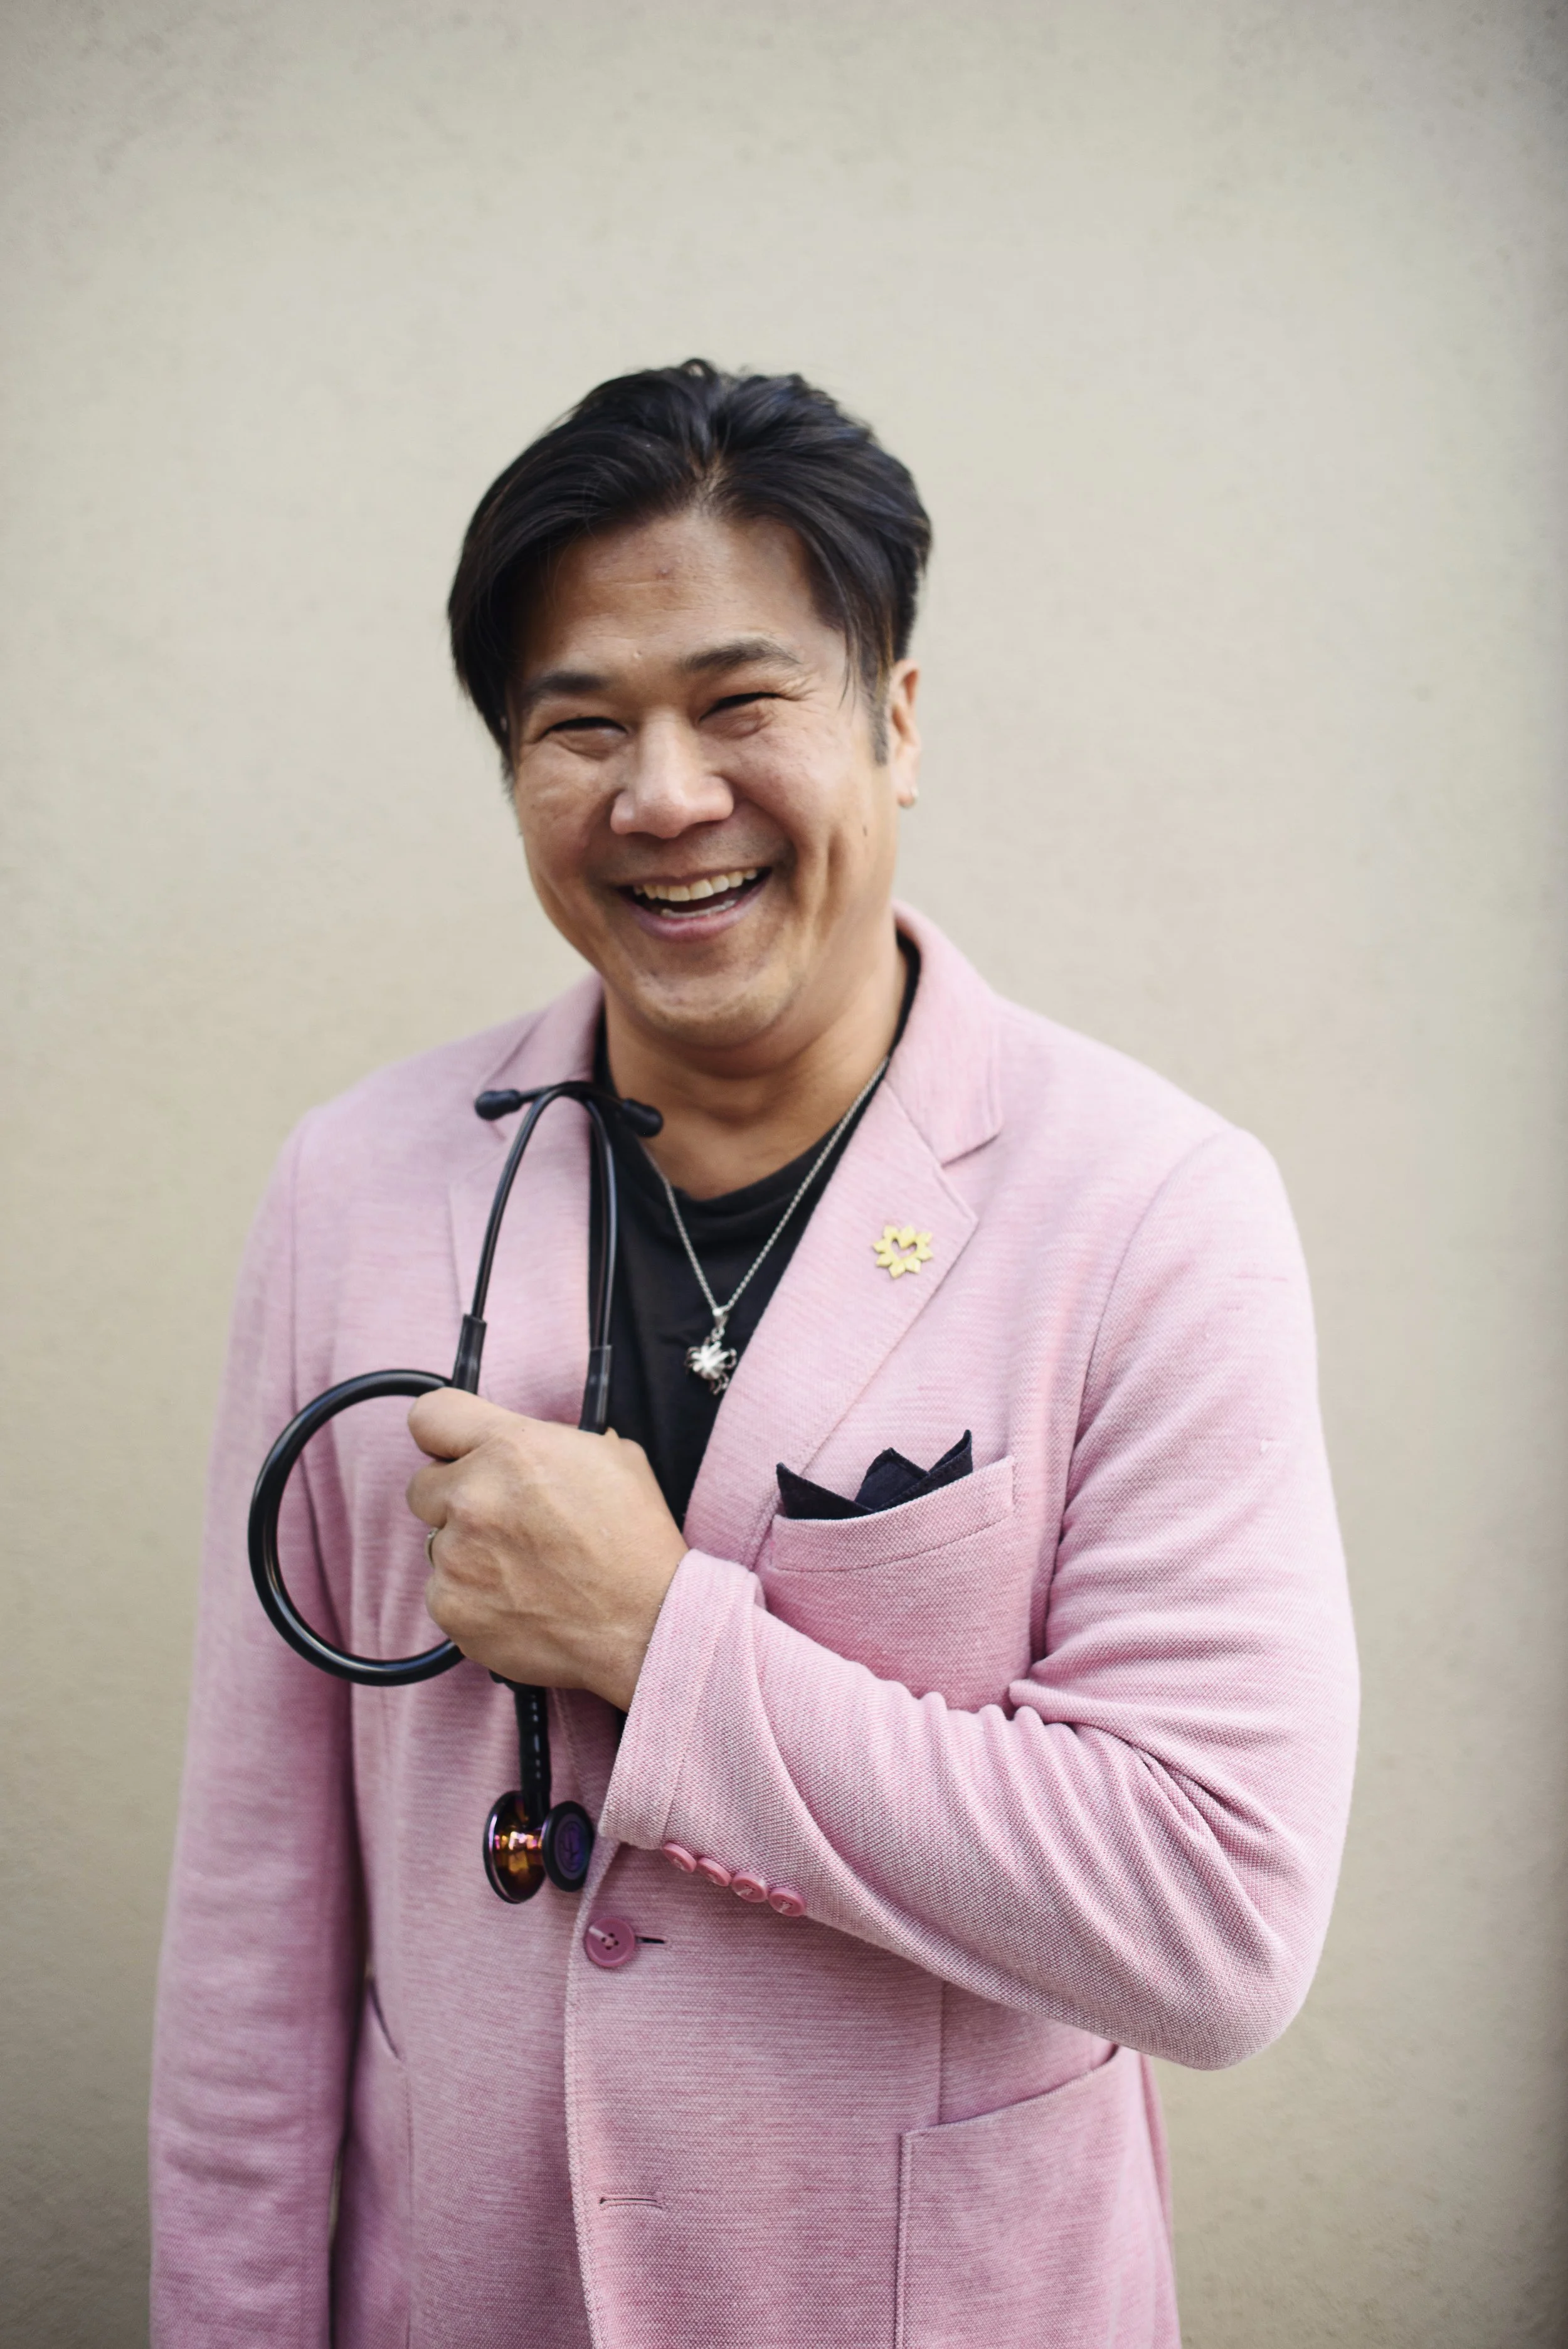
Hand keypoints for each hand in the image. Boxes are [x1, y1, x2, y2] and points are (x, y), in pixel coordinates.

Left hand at [405, 1392, 687, 1708]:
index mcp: (510, 1448)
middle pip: (423, 1486)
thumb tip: (532, 1443)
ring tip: (524, 1570)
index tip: (453, 1451)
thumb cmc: (636, 1541)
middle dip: (455, 1499)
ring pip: (437, 1544)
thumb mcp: (611, 1456)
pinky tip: (518, 1602)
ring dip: (468, 1553)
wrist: (646, 1624)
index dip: (443, 1434)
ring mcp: (457, 1557)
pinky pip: (444, 1593)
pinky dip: (472, 1599)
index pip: (430, 1415)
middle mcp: (473, 1497)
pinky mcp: (451, 1608)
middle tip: (502, 1521)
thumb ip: (553, 1441)